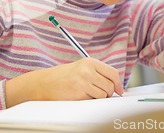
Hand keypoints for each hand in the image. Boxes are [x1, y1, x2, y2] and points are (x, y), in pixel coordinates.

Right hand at [5, 58, 123, 106]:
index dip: (118, 84)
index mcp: (89, 62)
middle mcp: (87, 70)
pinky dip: (90, 101)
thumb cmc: (62, 76)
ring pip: (103, 95)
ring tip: (87, 94)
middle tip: (100, 93)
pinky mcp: (79, 94)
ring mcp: (83, 82)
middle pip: (110, 86)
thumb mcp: (81, 68)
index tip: (119, 90)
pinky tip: (80, 96)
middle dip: (108, 92)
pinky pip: (93, 101)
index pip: (112, 73)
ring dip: (98, 98)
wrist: (44, 83)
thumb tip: (115, 84)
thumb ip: (97, 72)